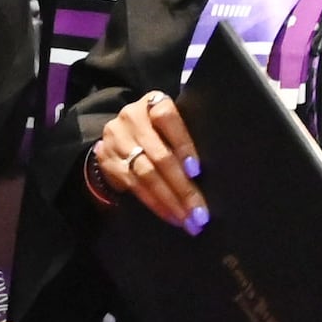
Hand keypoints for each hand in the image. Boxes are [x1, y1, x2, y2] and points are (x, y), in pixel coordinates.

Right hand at [90, 90, 206, 229]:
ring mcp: (116, 139)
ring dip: (169, 200)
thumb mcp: (172, 124)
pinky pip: (133, 185)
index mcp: (153, 102)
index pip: (167, 118)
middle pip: (159, 155)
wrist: (121, 135)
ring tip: (187, 218)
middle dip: (182, 187)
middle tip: (199, 211)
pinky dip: (154, 203)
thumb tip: (214, 171)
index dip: (183, 144)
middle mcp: (132, 117)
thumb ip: (186, 137)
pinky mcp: (107, 159)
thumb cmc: (160, 130)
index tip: (196, 171)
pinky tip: (170, 215)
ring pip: (146, 174)